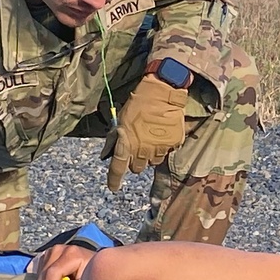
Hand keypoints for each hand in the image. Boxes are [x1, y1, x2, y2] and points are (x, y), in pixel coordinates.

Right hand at [32, 244, 94, 279]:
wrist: (95, 264)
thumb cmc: (92, 275)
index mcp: (71, 254)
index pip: (53, 273)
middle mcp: (60, 249)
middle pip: (44, 273)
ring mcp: (53, 250)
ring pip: (41, 272)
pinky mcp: (49, 253)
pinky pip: (40, 269)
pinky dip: (46, 278)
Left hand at [103, 76, 187, 191]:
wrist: (163, 92)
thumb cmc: (138, 103)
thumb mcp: (121, 120)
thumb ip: (114, 139)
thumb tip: (106, 155)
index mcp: (127, 142)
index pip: (118, 167)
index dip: (114, 179)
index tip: (113, 187)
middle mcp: (143, 149)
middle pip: (137, 168)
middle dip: (136, 160)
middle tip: (138, 147)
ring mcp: (160, 148)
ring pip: (153, 162)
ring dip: (150, 155)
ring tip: (151, 138)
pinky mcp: (173, 144)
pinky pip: (167, 152)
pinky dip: (164, 147)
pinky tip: (162, 133)